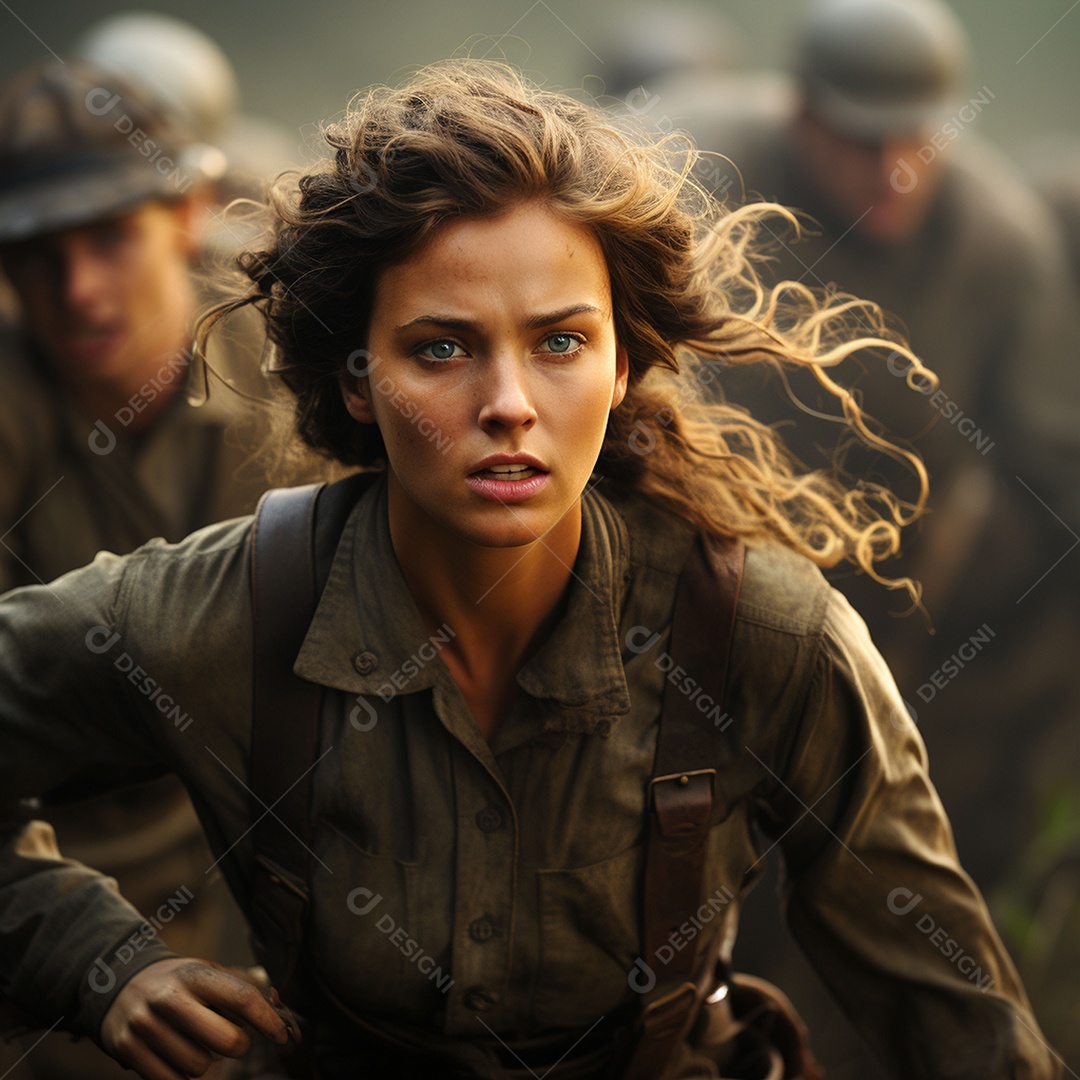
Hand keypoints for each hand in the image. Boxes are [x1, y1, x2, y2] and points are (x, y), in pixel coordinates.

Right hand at [100, 957, 299, 1079]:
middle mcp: (169, 998)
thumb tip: (278, 1011)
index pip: (243, 999)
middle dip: (238, 1046)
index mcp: (195, 975)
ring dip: (207, 1062)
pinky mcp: (127, 1050)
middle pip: (226, 1042)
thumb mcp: (207, 973)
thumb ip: (240, 990)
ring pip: (199, 1067)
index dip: (268, 1021)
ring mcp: (145, 1025)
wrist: (117, 982)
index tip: (281, 1036)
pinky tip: (177, 1057)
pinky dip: (181, 1076)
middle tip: (233, 1040)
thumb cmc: (177, 982)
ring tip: (195, 1042)